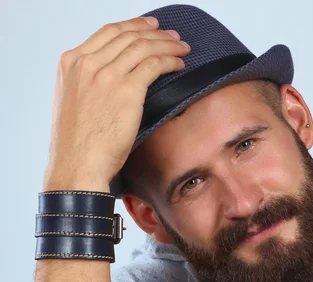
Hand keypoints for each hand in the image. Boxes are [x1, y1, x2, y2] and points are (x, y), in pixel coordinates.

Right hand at [43, 15, 190, 191]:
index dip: (132, 26)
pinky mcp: (126, 89)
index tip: (148, 26)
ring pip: (143, 47)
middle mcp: (87, 63)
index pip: (107, 33)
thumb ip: (88, 85)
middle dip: (154, 33)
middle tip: (172, 36)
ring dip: (167, 45)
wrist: (78, 164)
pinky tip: (179, 65)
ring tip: (182, 48)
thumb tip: (110, 84)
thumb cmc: (77, 145)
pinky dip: (170, 61)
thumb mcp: (74, 104)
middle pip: (128, 36)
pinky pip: (154, 65)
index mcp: (70, 63)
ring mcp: (106, 74)